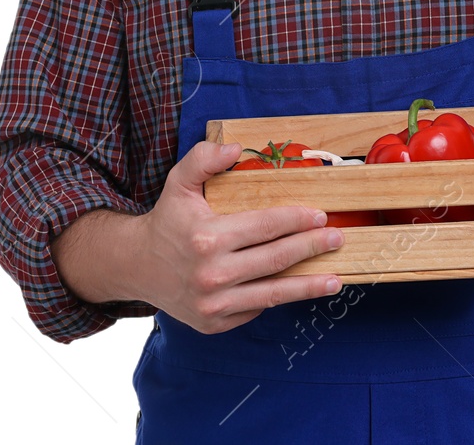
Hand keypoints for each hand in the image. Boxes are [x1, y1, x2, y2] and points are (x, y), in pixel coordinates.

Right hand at [133, 140, 344, 333]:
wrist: (137, 267)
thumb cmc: (167, 221)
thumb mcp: (179, 183)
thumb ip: (204, 158)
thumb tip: (236, 149)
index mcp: (206, 237)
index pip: (265, 226)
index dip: (296, 220)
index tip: (320, 215)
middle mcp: (211, 274)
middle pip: (276, 259)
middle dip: (311, 247)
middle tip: (336, 238)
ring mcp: (213, 304)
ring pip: (272, 293)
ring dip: (308, 286)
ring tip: (335, 279)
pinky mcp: (215, 323)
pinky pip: (255, 309)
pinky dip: (277, 298)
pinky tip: (297, 288)